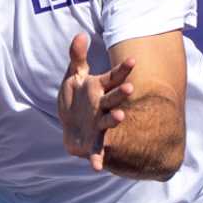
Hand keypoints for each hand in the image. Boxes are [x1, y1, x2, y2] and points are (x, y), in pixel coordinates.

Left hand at [57, 32, 134, 170]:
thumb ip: (77, 57)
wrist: (71, 126)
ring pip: (109, 121)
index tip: (132, 60)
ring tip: (120, 117)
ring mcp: (100, 124)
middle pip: (114, 99)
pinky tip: (96, 167)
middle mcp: (104, 107)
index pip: (114, 77)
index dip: (122, 70)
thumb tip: (80, 35)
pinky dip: (98, 159)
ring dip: (114, 120)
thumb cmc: (76, 99)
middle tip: (130, 88)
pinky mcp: (94, 142)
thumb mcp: (74, 76)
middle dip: (121, 94)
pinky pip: (97, 151)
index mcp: (100, 89)